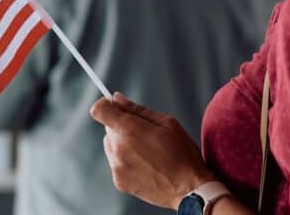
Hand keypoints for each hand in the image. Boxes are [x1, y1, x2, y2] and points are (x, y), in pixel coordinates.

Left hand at [90, 92, 214, 208]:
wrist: (189, 190)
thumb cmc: (182, 154)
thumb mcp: (166, 123)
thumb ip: (137, 109)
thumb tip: (116, 98)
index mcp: (130, 129)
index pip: (99, 110)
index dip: (105, 105)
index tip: (115, 107)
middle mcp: (119, 148)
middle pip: (108, 128)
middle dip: (122, 127)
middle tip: (145, 135)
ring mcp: (117, 167)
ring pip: (111, 146)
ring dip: (122, 144)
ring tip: (147, 153)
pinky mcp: (119, 181)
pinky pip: (116, 163)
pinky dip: (126, 161)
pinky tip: (146, 166)